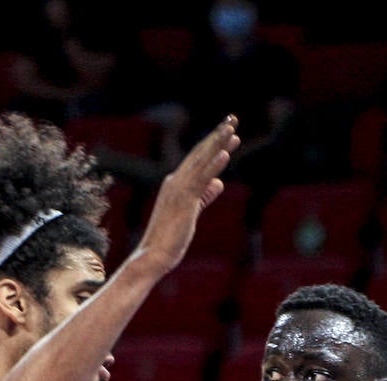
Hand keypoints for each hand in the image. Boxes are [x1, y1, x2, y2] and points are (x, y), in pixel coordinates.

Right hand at [136, 114, 239, 275]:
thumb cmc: (170, 239)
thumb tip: (218, 182)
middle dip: (217, 135)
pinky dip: (214, 165)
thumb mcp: (192, 212)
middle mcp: (175, 182)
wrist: (153, 255)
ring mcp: (179, 190)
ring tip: (232, 127)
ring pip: (201, 161)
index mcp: (175, 184)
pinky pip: (201, 179)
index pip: (198, 159)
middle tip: (233, 119)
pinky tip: (226, 152)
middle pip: (200, 153)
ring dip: (217, 143)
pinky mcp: (184, 201)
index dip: (213, 144)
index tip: (229, 131)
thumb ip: (205, 195)